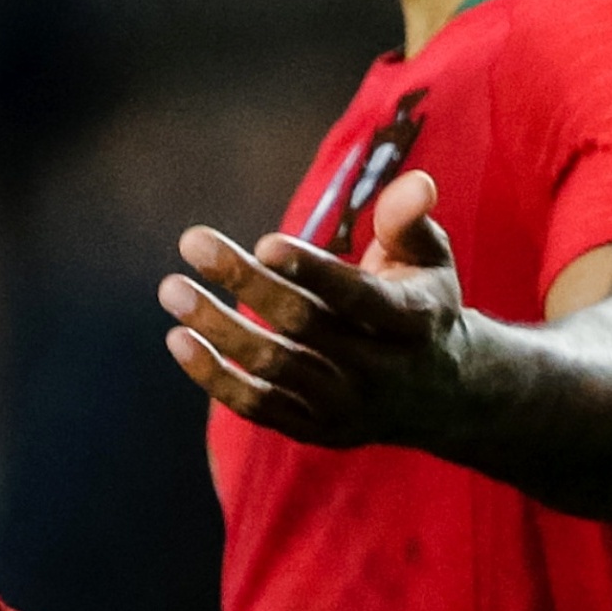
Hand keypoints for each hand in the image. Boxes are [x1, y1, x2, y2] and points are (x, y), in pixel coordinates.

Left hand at [159, 170, 467, 449]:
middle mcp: (380, 369)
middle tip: (193, 241)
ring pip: (273, 366)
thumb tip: (414, 182)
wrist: (439, 395)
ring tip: (172, 289)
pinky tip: (178, 339)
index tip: (263, 243)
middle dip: (245, 281)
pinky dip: (215, 376)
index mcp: (412, 322)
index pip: (356, 296)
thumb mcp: (429, 260)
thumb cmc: (420, 304)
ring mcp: (345, 404)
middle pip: (303, 324)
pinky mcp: (315, 428)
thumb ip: (409, 221)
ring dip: (217, 327)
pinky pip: (256, 405)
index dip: (310, 270)